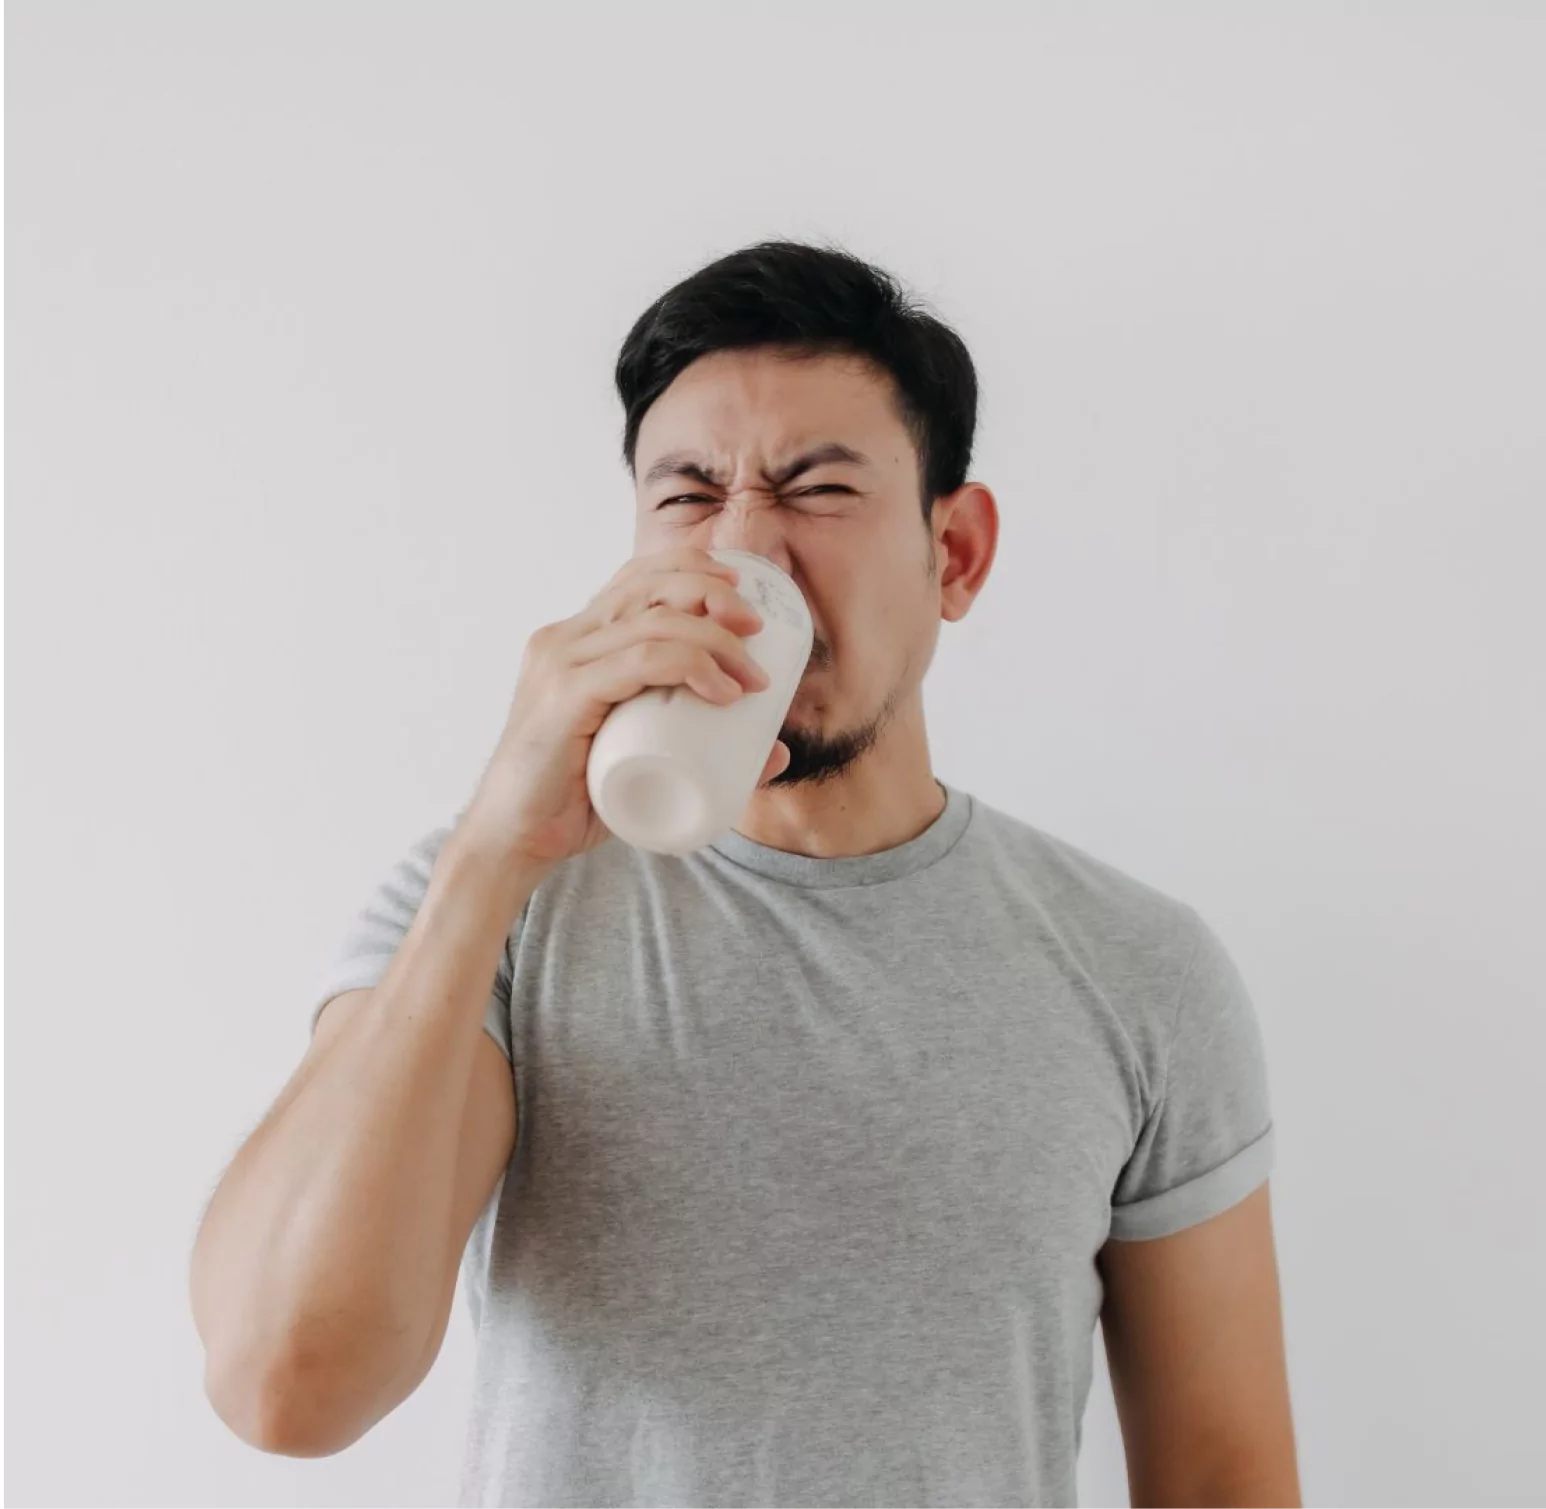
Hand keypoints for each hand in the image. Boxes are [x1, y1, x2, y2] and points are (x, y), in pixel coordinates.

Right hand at [460, 546, 791, 865]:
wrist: (513, 842)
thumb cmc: (573, 802)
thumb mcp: (642, 762)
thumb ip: (701, 753)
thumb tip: (774, 753)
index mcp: (574, 640)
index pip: (636, 578)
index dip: (693, 569)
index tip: (742, 595)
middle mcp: (563, 639)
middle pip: (649, 585)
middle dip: (714, 594)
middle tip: (757, 631)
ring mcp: (561, 664)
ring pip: (655, 622)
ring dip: (717, 640)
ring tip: (753, 678)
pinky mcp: (565, 697)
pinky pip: (640, 661)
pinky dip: (691, 666)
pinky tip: (723, 691)